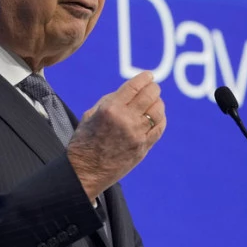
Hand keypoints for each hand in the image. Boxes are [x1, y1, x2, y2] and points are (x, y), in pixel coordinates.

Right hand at [66, 71, 166, 199]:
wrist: (85, 171)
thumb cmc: (85, 141)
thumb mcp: (91, 114)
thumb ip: (111, 100)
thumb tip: (132, 90)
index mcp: (110, 109)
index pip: (135, 86)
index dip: (145, 78)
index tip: (149, 75)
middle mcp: (126, 120)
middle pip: (150, 95)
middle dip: (154, 88)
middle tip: (153, 87)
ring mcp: (136, 135)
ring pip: (157, 111)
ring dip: (158, 103)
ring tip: (155, 101)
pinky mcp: (143, 148)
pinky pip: (159, 128)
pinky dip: (161, 119)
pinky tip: (157, 116)